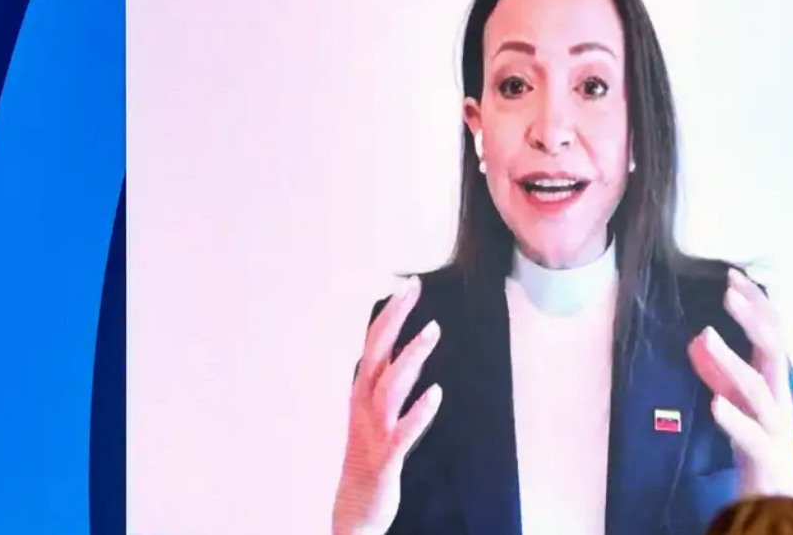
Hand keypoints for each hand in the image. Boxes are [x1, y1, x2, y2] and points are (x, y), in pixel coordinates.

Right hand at [333, 276, 443, 534]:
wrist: (354, 509)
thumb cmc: (368, 458)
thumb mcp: (374, 414)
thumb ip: (385, 383)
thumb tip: (396, 353)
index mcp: (361, 393)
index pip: (375, 344)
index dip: (391, 314)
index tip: (409, 284)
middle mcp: (363, 407)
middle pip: (377, 354)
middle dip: (394, 319)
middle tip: (413, 288)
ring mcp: (373, 432)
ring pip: (389, 387)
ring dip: (410, 357)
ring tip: (434, 330)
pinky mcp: (385, 458)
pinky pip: (403, 432)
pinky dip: (418, 412)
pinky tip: (437, 394)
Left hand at [688, 268, 792, 498]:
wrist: (782, 501)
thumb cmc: (760, 446)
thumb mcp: (743, 401)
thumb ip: (729, 371)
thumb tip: (704, 338)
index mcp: (774, 383)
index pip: (770, 333)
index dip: (755, 304)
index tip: (733, 277)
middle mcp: (779, 398)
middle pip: (774, 349)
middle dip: (754, 317)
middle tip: (729, 290)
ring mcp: (776, 427)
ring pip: (759, 388)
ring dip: (733, 360)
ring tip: (707, 336)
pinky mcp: (768, 457)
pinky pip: (754, 436)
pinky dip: (736, 419)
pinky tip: (716, 404)